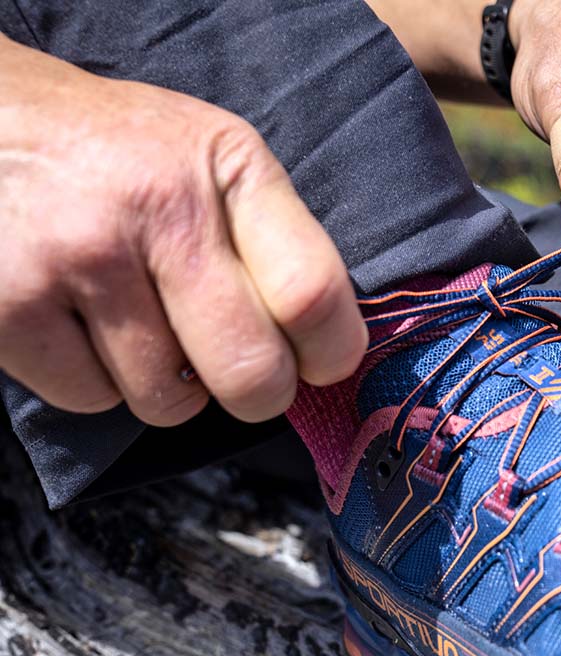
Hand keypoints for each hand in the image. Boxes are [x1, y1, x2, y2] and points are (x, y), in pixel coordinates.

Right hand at [0, 36, 365, 424]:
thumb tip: (328, 350)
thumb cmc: (118, 151)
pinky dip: (97, 381)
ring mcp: (81, 258)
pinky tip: (84, 325)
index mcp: (227, 167)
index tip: (320, 362)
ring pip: (171, 400)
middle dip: (257, 393)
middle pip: (251, 372)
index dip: (331, 352)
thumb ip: (276, 240)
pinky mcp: (11, 306)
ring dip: (168, 384)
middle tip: (239, 372)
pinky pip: (94, 400)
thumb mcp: (211, 156)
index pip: (311, 293)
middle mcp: (158, 208)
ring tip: (142, 323)